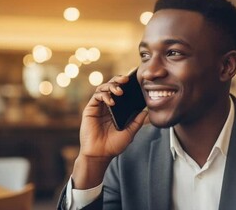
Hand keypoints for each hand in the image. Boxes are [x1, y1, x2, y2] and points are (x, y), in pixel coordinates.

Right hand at [72, 74, 147, 188]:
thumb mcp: (130, 132)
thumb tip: (146, 111)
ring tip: (120, 91)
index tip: (134, 80)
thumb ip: (137, 122)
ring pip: (103, 88)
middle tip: (126, 79)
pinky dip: (105, 96)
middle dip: (118, 80)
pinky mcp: (90, 109)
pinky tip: (112, 102)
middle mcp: (107, 106)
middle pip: (111, 86)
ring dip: (112, 86)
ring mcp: (98, 107)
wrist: (100, 155)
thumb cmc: (113, 145)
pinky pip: (97, 96)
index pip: (121, 92)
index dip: (126, 84)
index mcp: (116, 110)